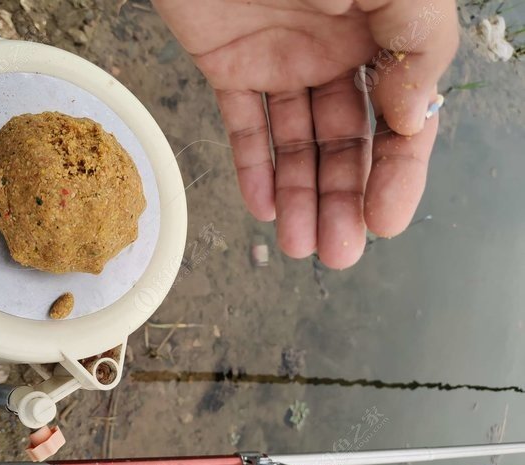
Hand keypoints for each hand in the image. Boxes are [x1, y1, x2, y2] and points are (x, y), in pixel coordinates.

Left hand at [152, 0, 457, 268]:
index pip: (402, 117)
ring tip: (300, 246)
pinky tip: (262, 208)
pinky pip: (243, 124)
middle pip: (348, 141)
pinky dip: (252, 166)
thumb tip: (414, 116)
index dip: (398, 173)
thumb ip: (416, 42)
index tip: (384, 223)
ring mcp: (282, 58)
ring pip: (297, 142)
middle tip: (337, 254)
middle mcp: (337, 49)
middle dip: (344, 199)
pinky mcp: (228, 63)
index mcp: (386, 29)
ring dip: (300, 196)